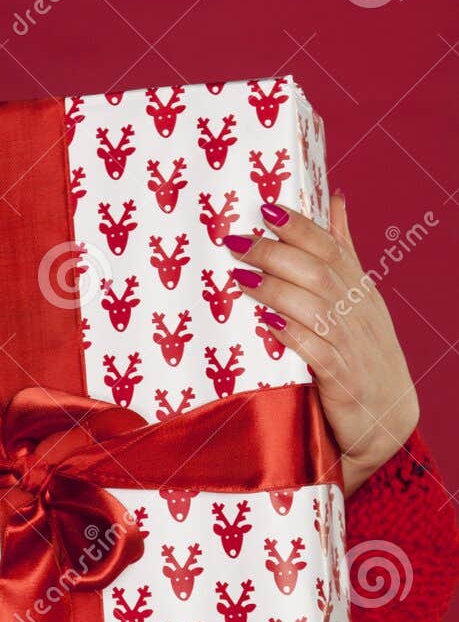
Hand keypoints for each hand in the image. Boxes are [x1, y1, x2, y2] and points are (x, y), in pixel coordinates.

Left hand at [225, 194, 419, 495]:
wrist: (387, 423)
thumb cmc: (364, 357)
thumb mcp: (358, 301)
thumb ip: (343, 252)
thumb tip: (335, 198)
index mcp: (359, 292)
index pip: (331, 248)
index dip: (300, 227)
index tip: (264, 208)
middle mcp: (359, 315)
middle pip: (319, 272)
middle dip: (275, 254)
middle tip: (235, 242)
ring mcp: (353, 348)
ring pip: (316, 308)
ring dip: (277, 290)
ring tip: (240, 276)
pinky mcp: (344, 383)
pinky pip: (319, 353)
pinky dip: (294, 336)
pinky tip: (267, 324)